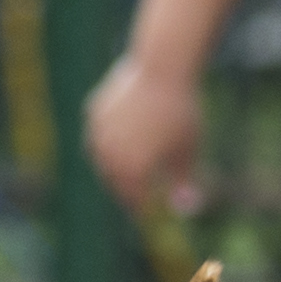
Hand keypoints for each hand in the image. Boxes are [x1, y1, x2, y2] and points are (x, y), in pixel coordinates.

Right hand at [82, 52, 206, 210]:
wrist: (161, 69)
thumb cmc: (180, 113)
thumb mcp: (187, 151)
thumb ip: (184, 183)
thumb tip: (187, 210)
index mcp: (131, 170)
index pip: (132, 199)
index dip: (140, 208)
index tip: (146, 212)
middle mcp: (108, 155)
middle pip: (113, 181)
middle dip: (123, 189)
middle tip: (132, 195)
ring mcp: (97, 133)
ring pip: (101, 158)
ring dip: (111, 167)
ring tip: (122, 169)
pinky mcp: (93, 111)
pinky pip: (97, 133)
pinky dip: (106, 140)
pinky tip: (116, 139)